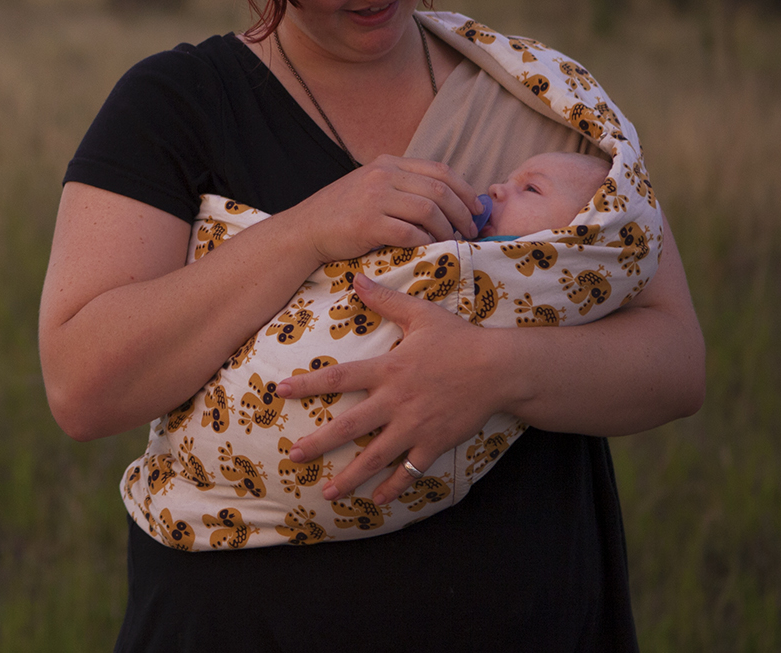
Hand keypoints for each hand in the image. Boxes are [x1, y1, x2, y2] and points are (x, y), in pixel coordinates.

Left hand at [273, 272, 508, 505]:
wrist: (500, 369)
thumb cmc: (459, 339)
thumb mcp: (421, 313)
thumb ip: (385, 299)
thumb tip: (356, 279)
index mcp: (388, 369)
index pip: (339, 377)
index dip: (308, 385)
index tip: (280, 392)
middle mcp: (396, 401)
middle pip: (349, 426)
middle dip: (319, 444)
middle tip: (293, 456)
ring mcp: (415, 427)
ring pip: (375, 457)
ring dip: (350, 476)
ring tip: (327, 493)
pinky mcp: (434, 444)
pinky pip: (410, 471)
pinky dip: (393, 487)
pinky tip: (377, 500)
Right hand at [290, 154, 482, 265]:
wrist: (305, 230)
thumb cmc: (342, 213)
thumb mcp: (371, 186)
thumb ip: (403, 186)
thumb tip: (447, 200)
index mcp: (387, 163)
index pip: (439, 170)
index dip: (465, 191)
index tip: (476, 209)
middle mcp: (382, 175)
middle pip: (439, 190)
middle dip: (463, 212)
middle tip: (471, 231)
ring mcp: (374, 198)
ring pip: (429, 210)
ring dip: (448, 229)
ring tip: (454, 242)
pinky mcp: (368, 223)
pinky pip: (410, 232)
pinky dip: (426, 242)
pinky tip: (430, 248)